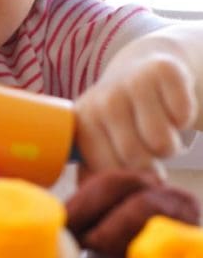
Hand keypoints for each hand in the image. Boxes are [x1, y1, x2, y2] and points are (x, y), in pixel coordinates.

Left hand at [75, 45, 197, 175]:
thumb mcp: (99, 139)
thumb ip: (92, 169)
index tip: (131, 169)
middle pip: (137, 159)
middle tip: (146, 147)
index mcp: (83, 122)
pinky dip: (183, 117)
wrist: (140, 70)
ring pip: (162, 143)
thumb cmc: (119, 118)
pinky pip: (183, 114)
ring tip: (157, 129)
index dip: (128, 178)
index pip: (108, 171)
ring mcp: (130, 82)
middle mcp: (102, 100)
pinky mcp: (162, 70)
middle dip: (151, 163)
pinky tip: (169, 108)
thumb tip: (91, 195)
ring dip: (170, 145)